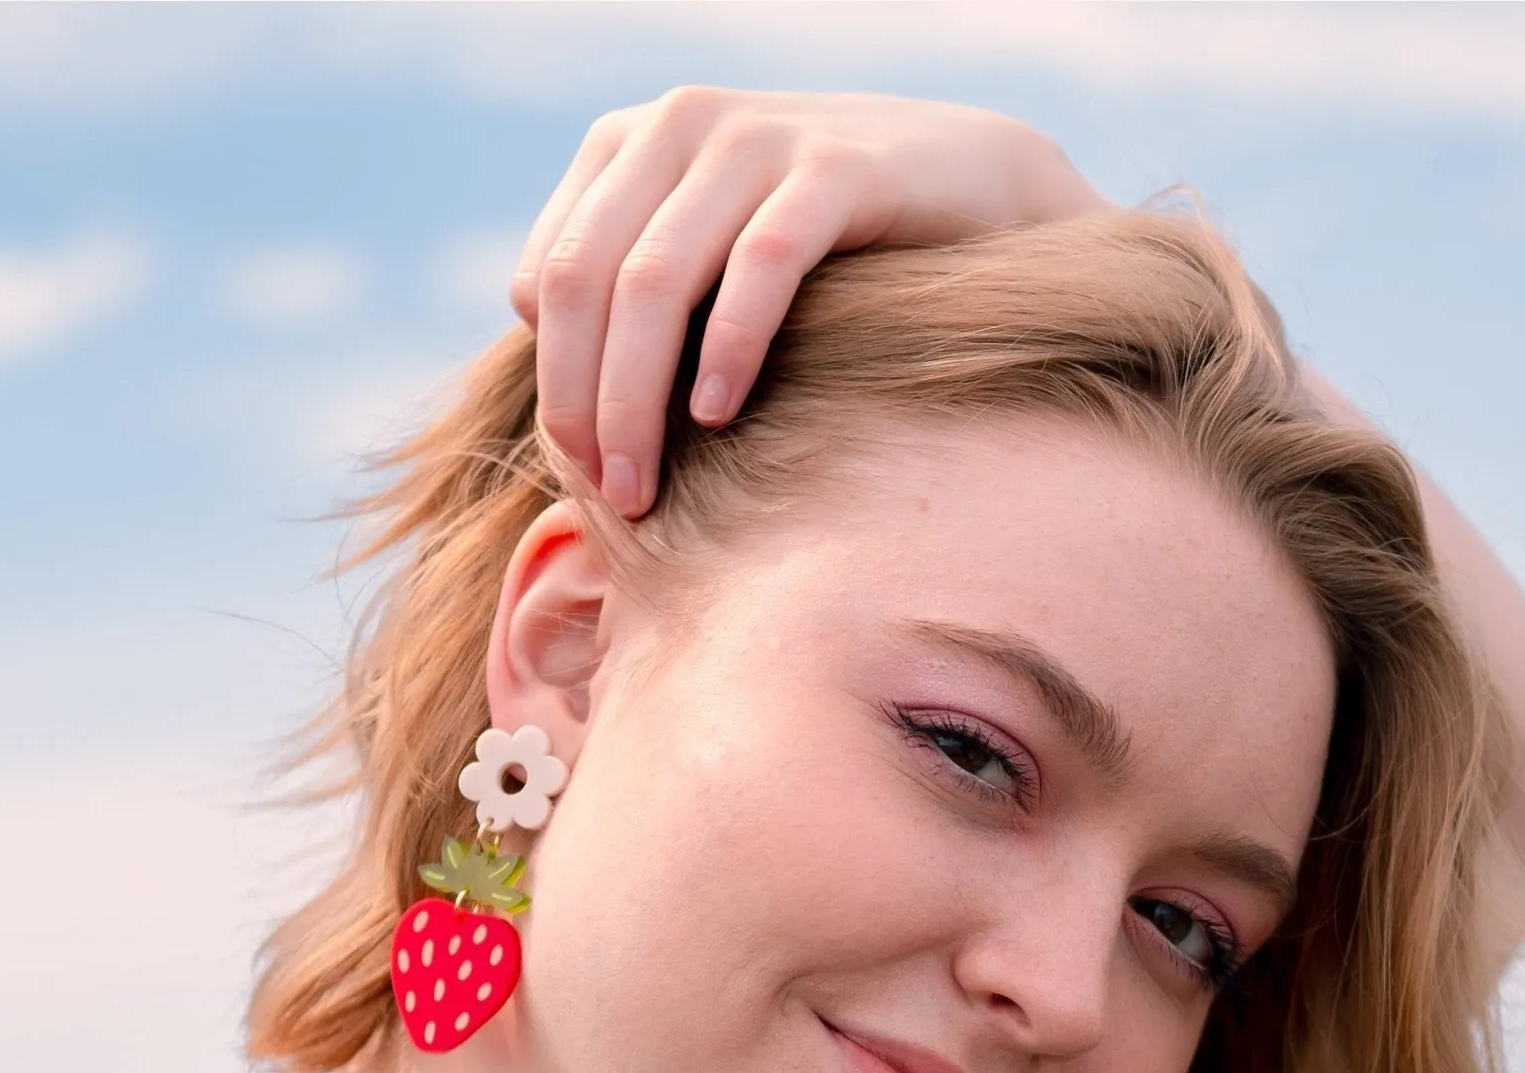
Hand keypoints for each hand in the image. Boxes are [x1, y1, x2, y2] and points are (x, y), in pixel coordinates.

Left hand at [512, 86, 1103, 515]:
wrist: (975, 189)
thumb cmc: (832, 257)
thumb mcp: (715, 261)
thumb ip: (636, 301)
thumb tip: (548, 383)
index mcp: (632, 145)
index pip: (551, 275)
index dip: (554, 384)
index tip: (580, 475)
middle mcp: (682, 124)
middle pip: (589, 281)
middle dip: (584, 403)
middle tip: (611, 496)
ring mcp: (758, 137)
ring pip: (656, 279)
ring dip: (637, 397)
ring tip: (646, 484)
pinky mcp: (837, 165)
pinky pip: (762, 262)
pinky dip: (729, 345)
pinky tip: (718, 413)